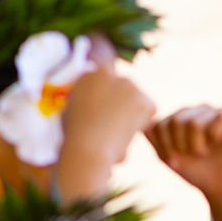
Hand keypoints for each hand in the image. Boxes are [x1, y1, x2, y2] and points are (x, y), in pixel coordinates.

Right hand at [58, 64, 154, 195]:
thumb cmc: (75, 137)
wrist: (87, 148)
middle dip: (124, 102)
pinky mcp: (142, 98)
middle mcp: (109, 73)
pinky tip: (129, 130)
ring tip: (119, 131)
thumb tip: (93, 104)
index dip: (111, 90)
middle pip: (125, 86)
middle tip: (116, 123)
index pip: (106, 72)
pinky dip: (145, 120)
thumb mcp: (71, 110)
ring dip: (134, 111)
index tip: (110, 105)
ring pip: (138, 97)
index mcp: (89, 75)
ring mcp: (127, 84)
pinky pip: (150, 108)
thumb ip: (86, 100)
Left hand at [147, 106, 221, 202]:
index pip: (163, 121)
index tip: (172, 160)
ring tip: (202, 153)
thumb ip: (155, 138)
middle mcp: (200, 112)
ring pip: (196, 120)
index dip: (164, 142)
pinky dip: (214, 133)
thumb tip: (141, 123)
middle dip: (178, 143)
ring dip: (195, 142)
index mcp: (183, 118)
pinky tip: (217, 142)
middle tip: (189, 156)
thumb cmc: (198, 172)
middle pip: (177, 119)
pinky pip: (220, 116)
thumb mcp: (169, 156)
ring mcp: (218, 114)